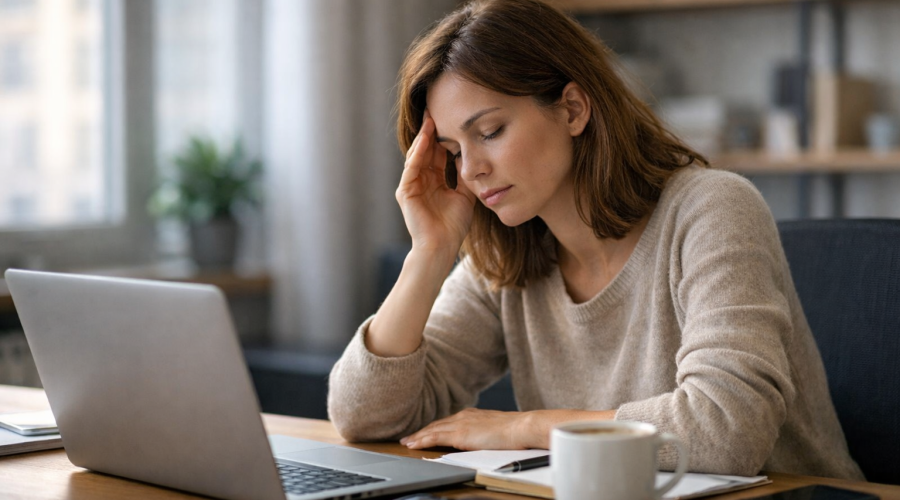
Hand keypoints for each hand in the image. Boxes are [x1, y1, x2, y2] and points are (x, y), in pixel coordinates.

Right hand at [397, 110, 476, 256]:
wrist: (442, 247)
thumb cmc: (453, 226)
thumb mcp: (465, 195)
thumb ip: (465, 176)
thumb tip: (470, 155)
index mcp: (434, 182)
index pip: (438, 153)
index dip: (444, 137)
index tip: (452, 118)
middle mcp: (421, 181)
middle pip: (426, 150)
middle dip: (432, 130)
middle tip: (437, 108)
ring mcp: (412, 185)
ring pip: (417, 155)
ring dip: (424, 136)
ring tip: (430, 118)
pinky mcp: (405, 192)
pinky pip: (412, 167)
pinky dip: (418, 152)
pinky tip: (425, 138)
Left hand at [400, 408, 530, 450]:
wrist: (521, 427)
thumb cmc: (515, 432)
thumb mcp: (496, 430)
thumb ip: (485, 433)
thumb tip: (482, 440)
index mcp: (472, 415)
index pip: (448, 422)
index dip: (434, 428)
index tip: (424, 433)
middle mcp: (464, 416)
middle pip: (437, 425)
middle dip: (422, 432)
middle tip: (409, 438)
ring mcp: (460, 424)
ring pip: (432, 430)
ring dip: (418, 436)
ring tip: (407, 443)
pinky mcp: (460, 434)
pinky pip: (435, 437)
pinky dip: (422, 440)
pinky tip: (413, 445)